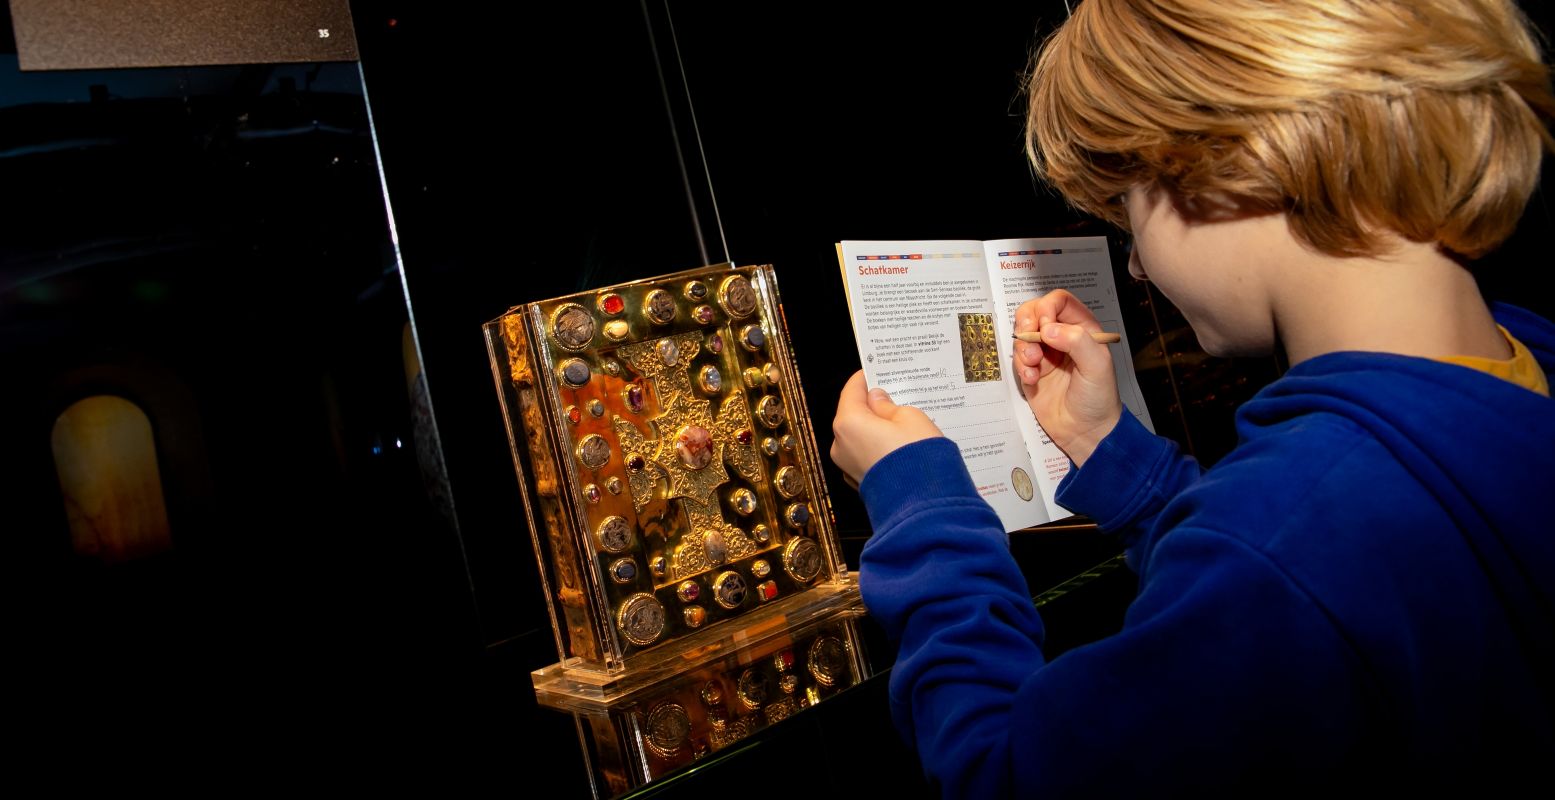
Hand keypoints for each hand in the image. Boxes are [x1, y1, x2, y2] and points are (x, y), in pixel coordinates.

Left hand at [830, 370, 945, 486]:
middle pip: (854, 415)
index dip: (864, 379)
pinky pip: (867, 456)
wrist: (924, 503)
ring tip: (900, 421)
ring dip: (876, 428)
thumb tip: (877, 400)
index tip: (874, 371)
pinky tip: (898, 444)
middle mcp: (841, 445)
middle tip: (892, 395)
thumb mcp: (909, 417)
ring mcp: (848, 467)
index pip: (851, 391)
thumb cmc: (917, 455)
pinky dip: (879, 447)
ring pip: (860, 437)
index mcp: (848, 423)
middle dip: (872, 405)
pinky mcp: (860, 482)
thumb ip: (888, 405)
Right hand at [1013, 289, 1123, 466]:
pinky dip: (1020, 366)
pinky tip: (1031, 380)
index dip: (1047, 308)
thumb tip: (1047, 329)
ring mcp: (1045, 354)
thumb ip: (1077, 341)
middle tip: (1030, 341)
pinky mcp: (1031, 371)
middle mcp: (1062, 337)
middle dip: (1027, 323)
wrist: (1086, 432)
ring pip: (1022, 334)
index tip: (1044, 327)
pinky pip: (1017, 357)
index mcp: (1082, 329)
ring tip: (1033, 367)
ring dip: (1022, 347)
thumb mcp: (1097, 366)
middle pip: (1035, 311)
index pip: (1059, 301)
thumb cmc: (1098, 399)